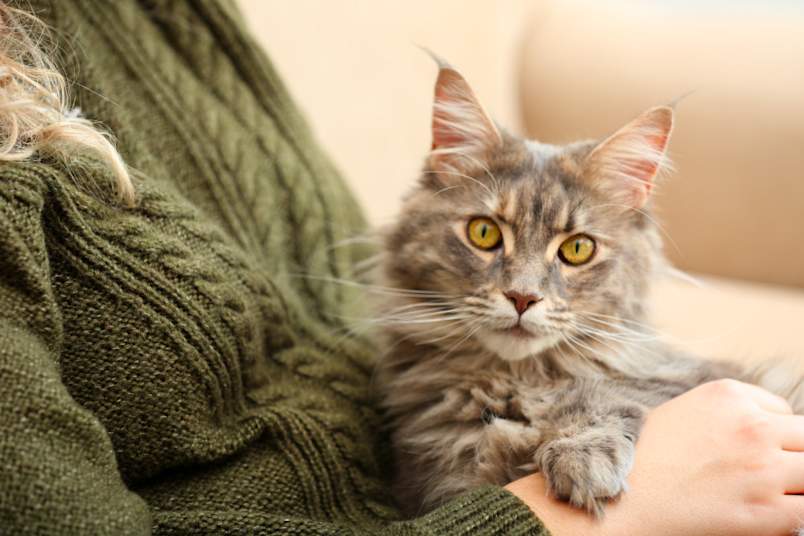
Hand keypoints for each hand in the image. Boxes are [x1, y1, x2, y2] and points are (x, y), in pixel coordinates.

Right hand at [506, 379, 803, 535]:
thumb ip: (725, 414)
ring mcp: (764, 468)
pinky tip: (775, 514)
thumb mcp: (682, 414)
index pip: (782, 412)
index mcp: (728, 395)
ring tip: (770, 492)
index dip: (772, 435)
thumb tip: (760, 430)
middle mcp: (752, 426)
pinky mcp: (770, 510)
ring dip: (795, 483)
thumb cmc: (643, 460)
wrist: (621, 502)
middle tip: (769, 472)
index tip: (751, 453)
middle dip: (792, 455)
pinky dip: (798, 512)